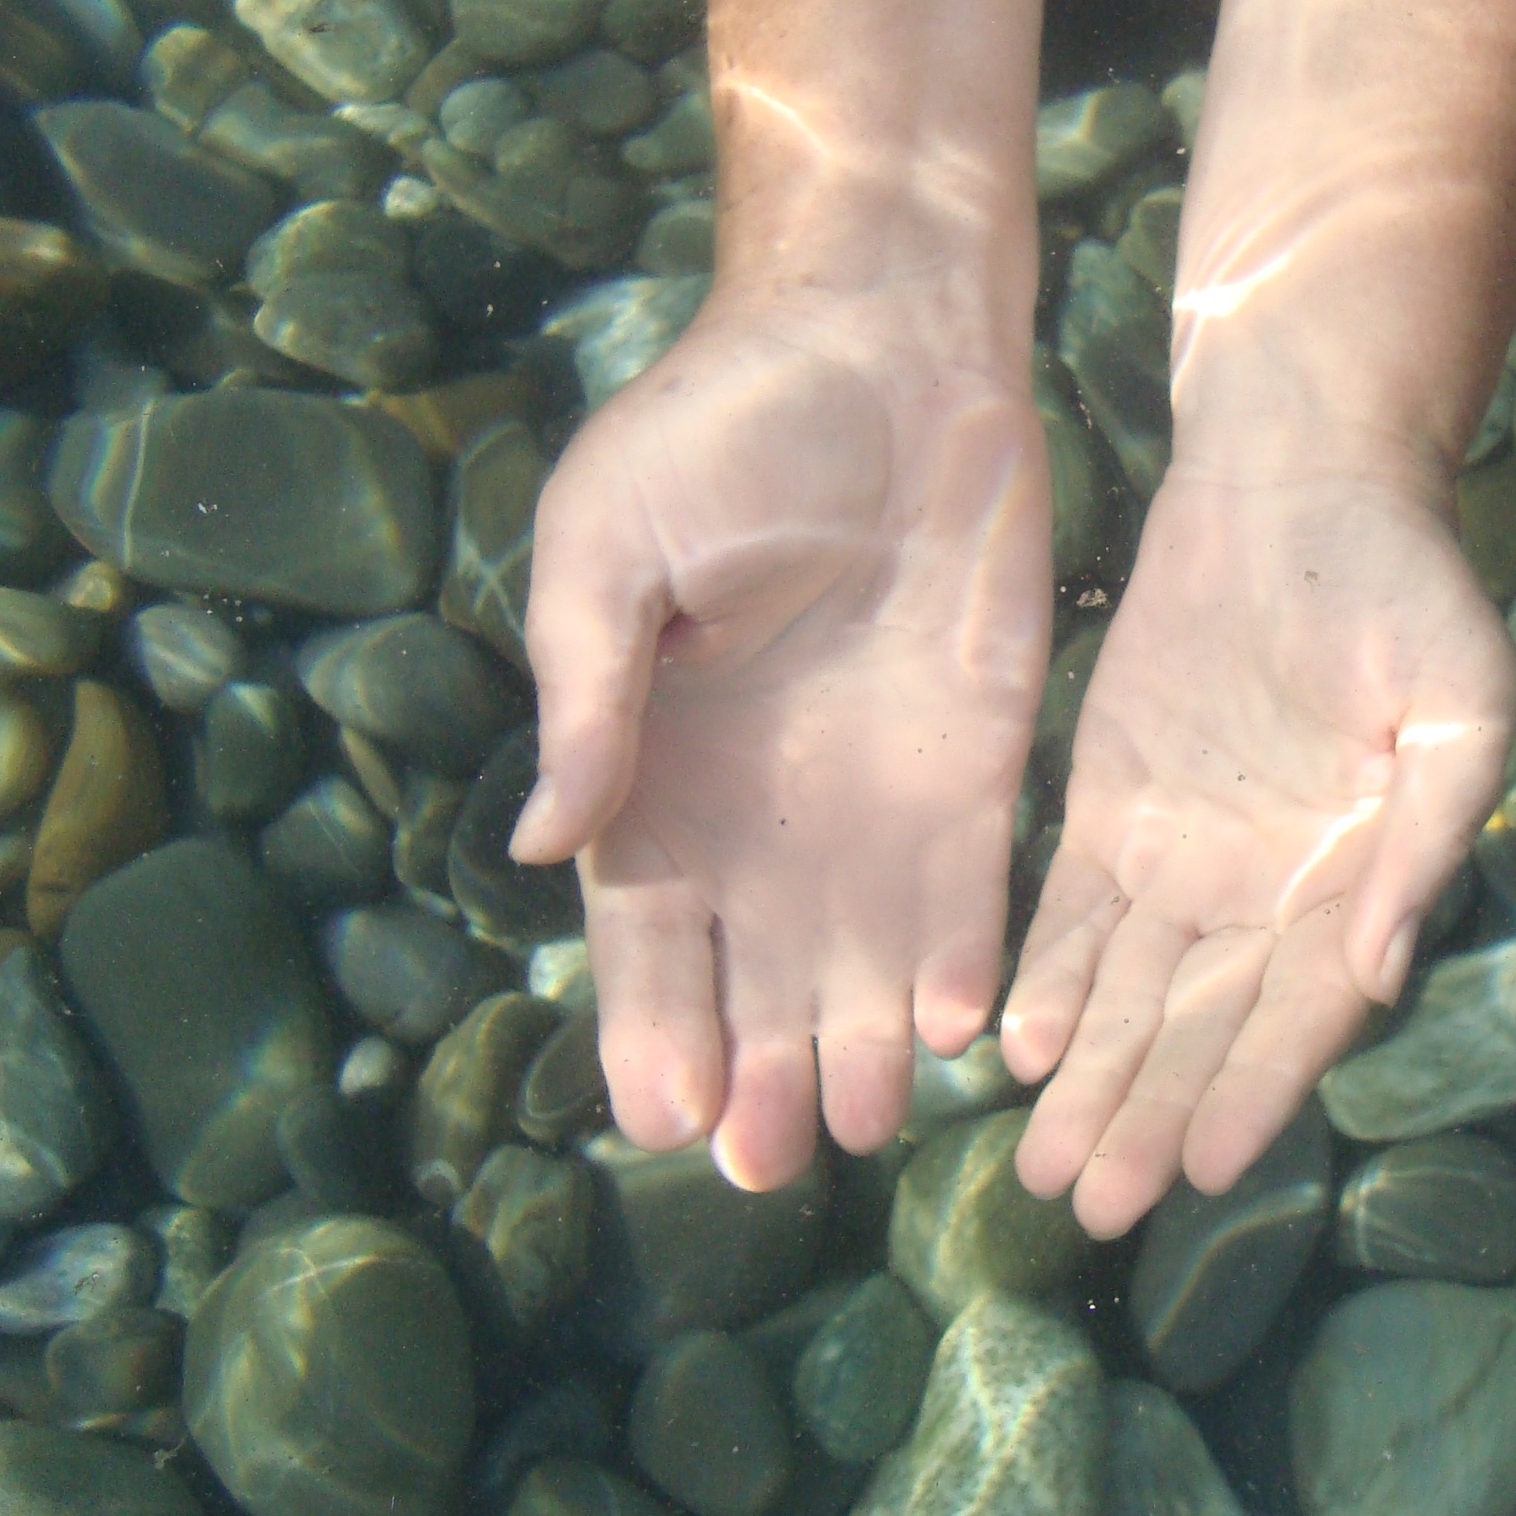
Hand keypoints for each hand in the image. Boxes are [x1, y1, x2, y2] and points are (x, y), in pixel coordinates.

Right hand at [513, 296, 1051, 1188]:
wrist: (886, 345)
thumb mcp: (609, 548)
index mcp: (657, 767)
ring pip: (864, 957)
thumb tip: (543, 840)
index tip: (663, 1124)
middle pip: (757, 973)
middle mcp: (763, 808)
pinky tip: (964, 1029)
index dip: (652, 1028)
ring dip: (864, 1043)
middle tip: (774, 1170)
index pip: (647, 934)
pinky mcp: (972, 763)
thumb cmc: (721, 431)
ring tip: (865, 1126)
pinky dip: (966, 958)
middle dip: (763, 1072)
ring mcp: (871, 793)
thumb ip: (587, 697)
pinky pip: (971, 886)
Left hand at [1002, 460, 1515, 1235]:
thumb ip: (1424, 840)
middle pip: (1201, 1027)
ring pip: (1130, 990)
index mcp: (1356, 879)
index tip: (1200, 1172)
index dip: (1252, 1093)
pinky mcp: (1111, 802)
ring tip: (1043, 1165)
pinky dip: (1048, 979)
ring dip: (1091, 1077)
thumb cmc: (1402, 583)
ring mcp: (1185, 850)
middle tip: (1090, 1203)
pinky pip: (1072, 912)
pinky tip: (1016, 1045)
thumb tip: (1381, 973)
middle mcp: (1266, 888)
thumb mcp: (1459, 704)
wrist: (1298, 478)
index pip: (1299, 1016)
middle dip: (1148, 1115)